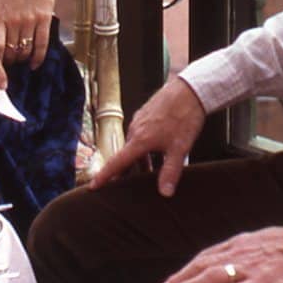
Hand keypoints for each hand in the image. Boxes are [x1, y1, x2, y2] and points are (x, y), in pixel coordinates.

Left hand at [0, 0, 56, 69]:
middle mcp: (14, 20)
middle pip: (10, 51)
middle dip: (9, 62)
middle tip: (8, 66)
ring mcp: (30, 20)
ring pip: (25, 50)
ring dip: (22, 60)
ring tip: (20, 61)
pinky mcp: (44, 19)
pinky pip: (41, 44)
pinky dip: (38, 58)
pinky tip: (34, 64)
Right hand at [90, 77, 203, 194]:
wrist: (190, 89)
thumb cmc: (185, 117)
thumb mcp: (179, 148)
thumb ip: (170, 172)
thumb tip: (165, 193)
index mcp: (139, 140)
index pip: (117, 163)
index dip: (104, 176)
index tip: (92, 186)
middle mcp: (135, 129)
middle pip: (126, 156)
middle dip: (126, 171)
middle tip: (127, 186)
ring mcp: (140, 120)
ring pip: (134, 145)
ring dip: (139, 160)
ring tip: (149, 172)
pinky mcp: (147, 114)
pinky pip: (140, 135)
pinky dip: (144, 147)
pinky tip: (157, 151)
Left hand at [160, 227, 282, 282]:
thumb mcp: (264, 240)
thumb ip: (247, 249)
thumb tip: (232, 259)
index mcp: (241, 243)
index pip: (206, 256)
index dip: (187, 269)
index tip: (172, 281)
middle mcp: (241, 253)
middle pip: (203, 265)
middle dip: (181, 279)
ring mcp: (251, 267)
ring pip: (213, 277)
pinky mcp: (265, 282)